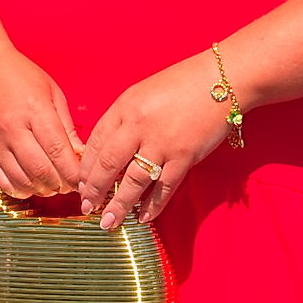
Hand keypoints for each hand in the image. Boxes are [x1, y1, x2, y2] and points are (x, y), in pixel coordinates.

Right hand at [0, 47, 82, 197]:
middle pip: (41, 171)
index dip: (74, 172)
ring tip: (53, 184)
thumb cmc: (21, 77)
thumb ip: (67, 127)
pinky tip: (31, 183)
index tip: (84, 180)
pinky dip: (20, 189)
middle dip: (61, 184)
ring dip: (42, 189)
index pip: (58, 151)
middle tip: (70, 184)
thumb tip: (81, 155)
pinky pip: (2, 182)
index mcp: (35, 111)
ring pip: (23, 181)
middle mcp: (13, 129)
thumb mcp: (53, 93)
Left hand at [77, 52, 228, 229]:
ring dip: (118, 206)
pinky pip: (163, 187)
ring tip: (108, 222)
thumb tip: (111, 149)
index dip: (85, 167)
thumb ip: (127, 118)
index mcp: (126, 105)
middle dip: (94, 190)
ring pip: (133, 182)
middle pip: (107, 164)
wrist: (222, 79)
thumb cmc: (184, 82)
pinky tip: (143, 218)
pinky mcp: (184, 156)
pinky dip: (152, 206)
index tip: (81, 184)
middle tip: (87, 207)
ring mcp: (162, 142)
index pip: (95, 141)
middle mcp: (139, 124)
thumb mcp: (145, 92)